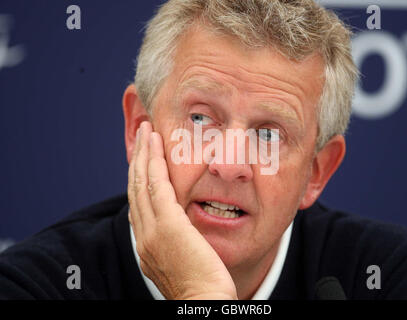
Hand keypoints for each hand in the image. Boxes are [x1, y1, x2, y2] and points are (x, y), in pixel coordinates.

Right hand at [128, 121, 237, 299]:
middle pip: (135, 188)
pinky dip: (155, 162)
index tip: (144, 159)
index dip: (139, 178)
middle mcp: (143, 235)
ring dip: (144, 153)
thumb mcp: (183, 260)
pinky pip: (157, 185)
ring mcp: (152, 229)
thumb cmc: (202, 286)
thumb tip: (185, 230)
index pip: (139, 204)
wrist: (203, 302)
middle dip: (138, 159)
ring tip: (147, 130)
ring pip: (142, 181)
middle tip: (142, 135)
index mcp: (146, 244)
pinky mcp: (167, 224)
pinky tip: (157, 143)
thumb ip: (178, 241)